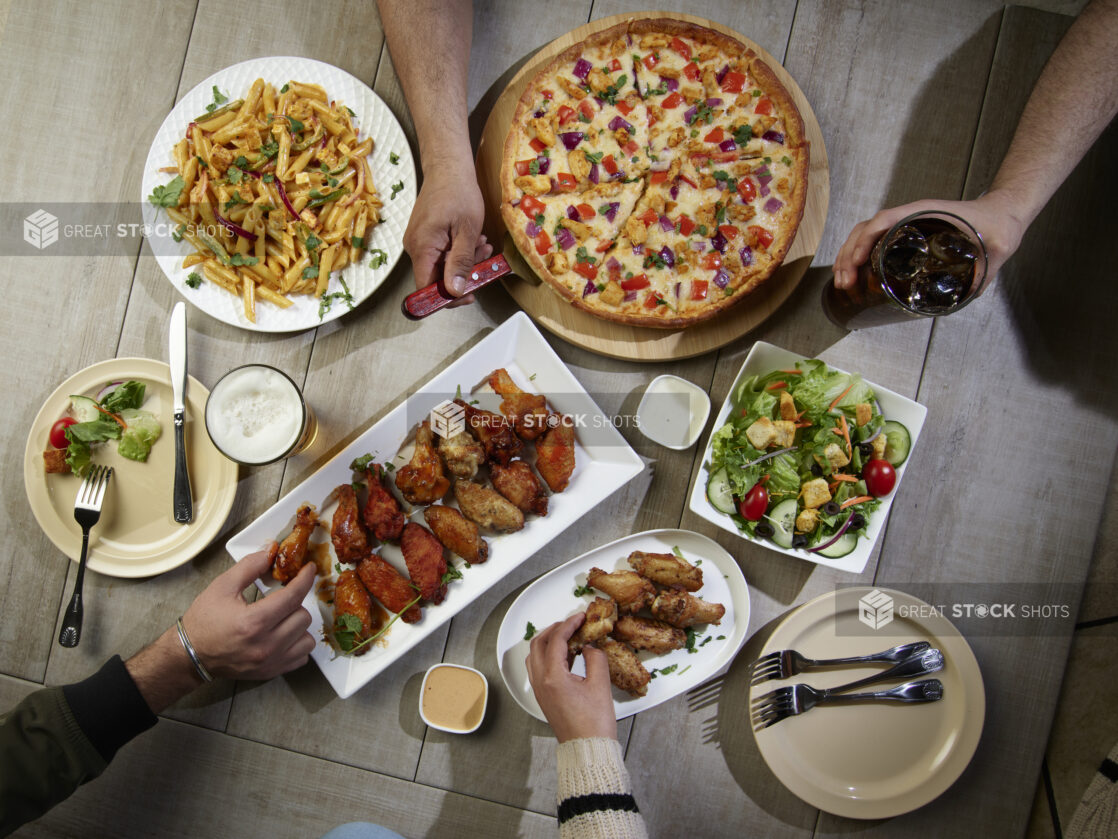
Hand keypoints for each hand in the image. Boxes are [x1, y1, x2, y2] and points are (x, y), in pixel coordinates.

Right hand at [182, 548, 316, 680]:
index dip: (305, 579)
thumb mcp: (222, 586)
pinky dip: (298, 644)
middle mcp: (265, 645)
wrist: (191, 654)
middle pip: (303, 616)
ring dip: (298, 624)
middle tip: (280, 600)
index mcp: (253, 621)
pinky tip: (284, 635)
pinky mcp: (271, 671)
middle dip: (295, 603)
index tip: (309, 569)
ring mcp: (270, 662)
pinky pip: (302, 656)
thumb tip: (271, 553)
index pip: (293, 596)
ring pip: (307, 637)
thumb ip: (249, 566)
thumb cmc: (204, 621)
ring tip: (281, 619)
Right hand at [404, 160, 493, 307]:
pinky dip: (457, 251)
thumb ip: (460, 263)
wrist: (448, 167)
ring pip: (440, 266)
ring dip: (463, 261)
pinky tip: (472, 240)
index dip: (447, 298)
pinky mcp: (423, 236)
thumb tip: (454, 291)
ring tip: (481, 244)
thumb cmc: (458, 193)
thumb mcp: (467, 231)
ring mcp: (417, 241)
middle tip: (483, 258)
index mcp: (422, 248)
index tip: (470, 294)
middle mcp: (414, 248)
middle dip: (462, 274)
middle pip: (435, 279)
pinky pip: (439, 254)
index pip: (427, 288)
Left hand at [526, 614, 616, 742]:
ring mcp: (539, 690)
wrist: (587, 749)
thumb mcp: (601, 685)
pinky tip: (566, 656)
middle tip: (572, 623)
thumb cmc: (594, 724)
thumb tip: (590, 646)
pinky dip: (548, 655)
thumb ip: (595, 658)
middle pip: (539, 643)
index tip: (580, 616)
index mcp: (553, 677)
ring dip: (548, 641)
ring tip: (568, 636)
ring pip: (535, 655)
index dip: (569, 623)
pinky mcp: (543, 697)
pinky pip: (538, 667)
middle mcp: (541, 682)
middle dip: (555, 629)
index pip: (556, 639)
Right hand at [832, 191, 1026, 296]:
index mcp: (925, 214)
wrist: (1002, 214)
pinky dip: (859, 256)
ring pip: (865, 234)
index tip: (856, 260)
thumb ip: (985, 269)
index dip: (865, 239)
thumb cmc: (997, 224)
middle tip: (845, 282)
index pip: (885, 220)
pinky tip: (855, 273)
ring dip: (848, 256)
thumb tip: (968, 292)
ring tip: (842, 281)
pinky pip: (874, 241)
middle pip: (866, 229)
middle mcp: (910, 217)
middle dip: (848, 254)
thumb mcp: (995, 247)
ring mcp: (905, 226)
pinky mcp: (906, 236)